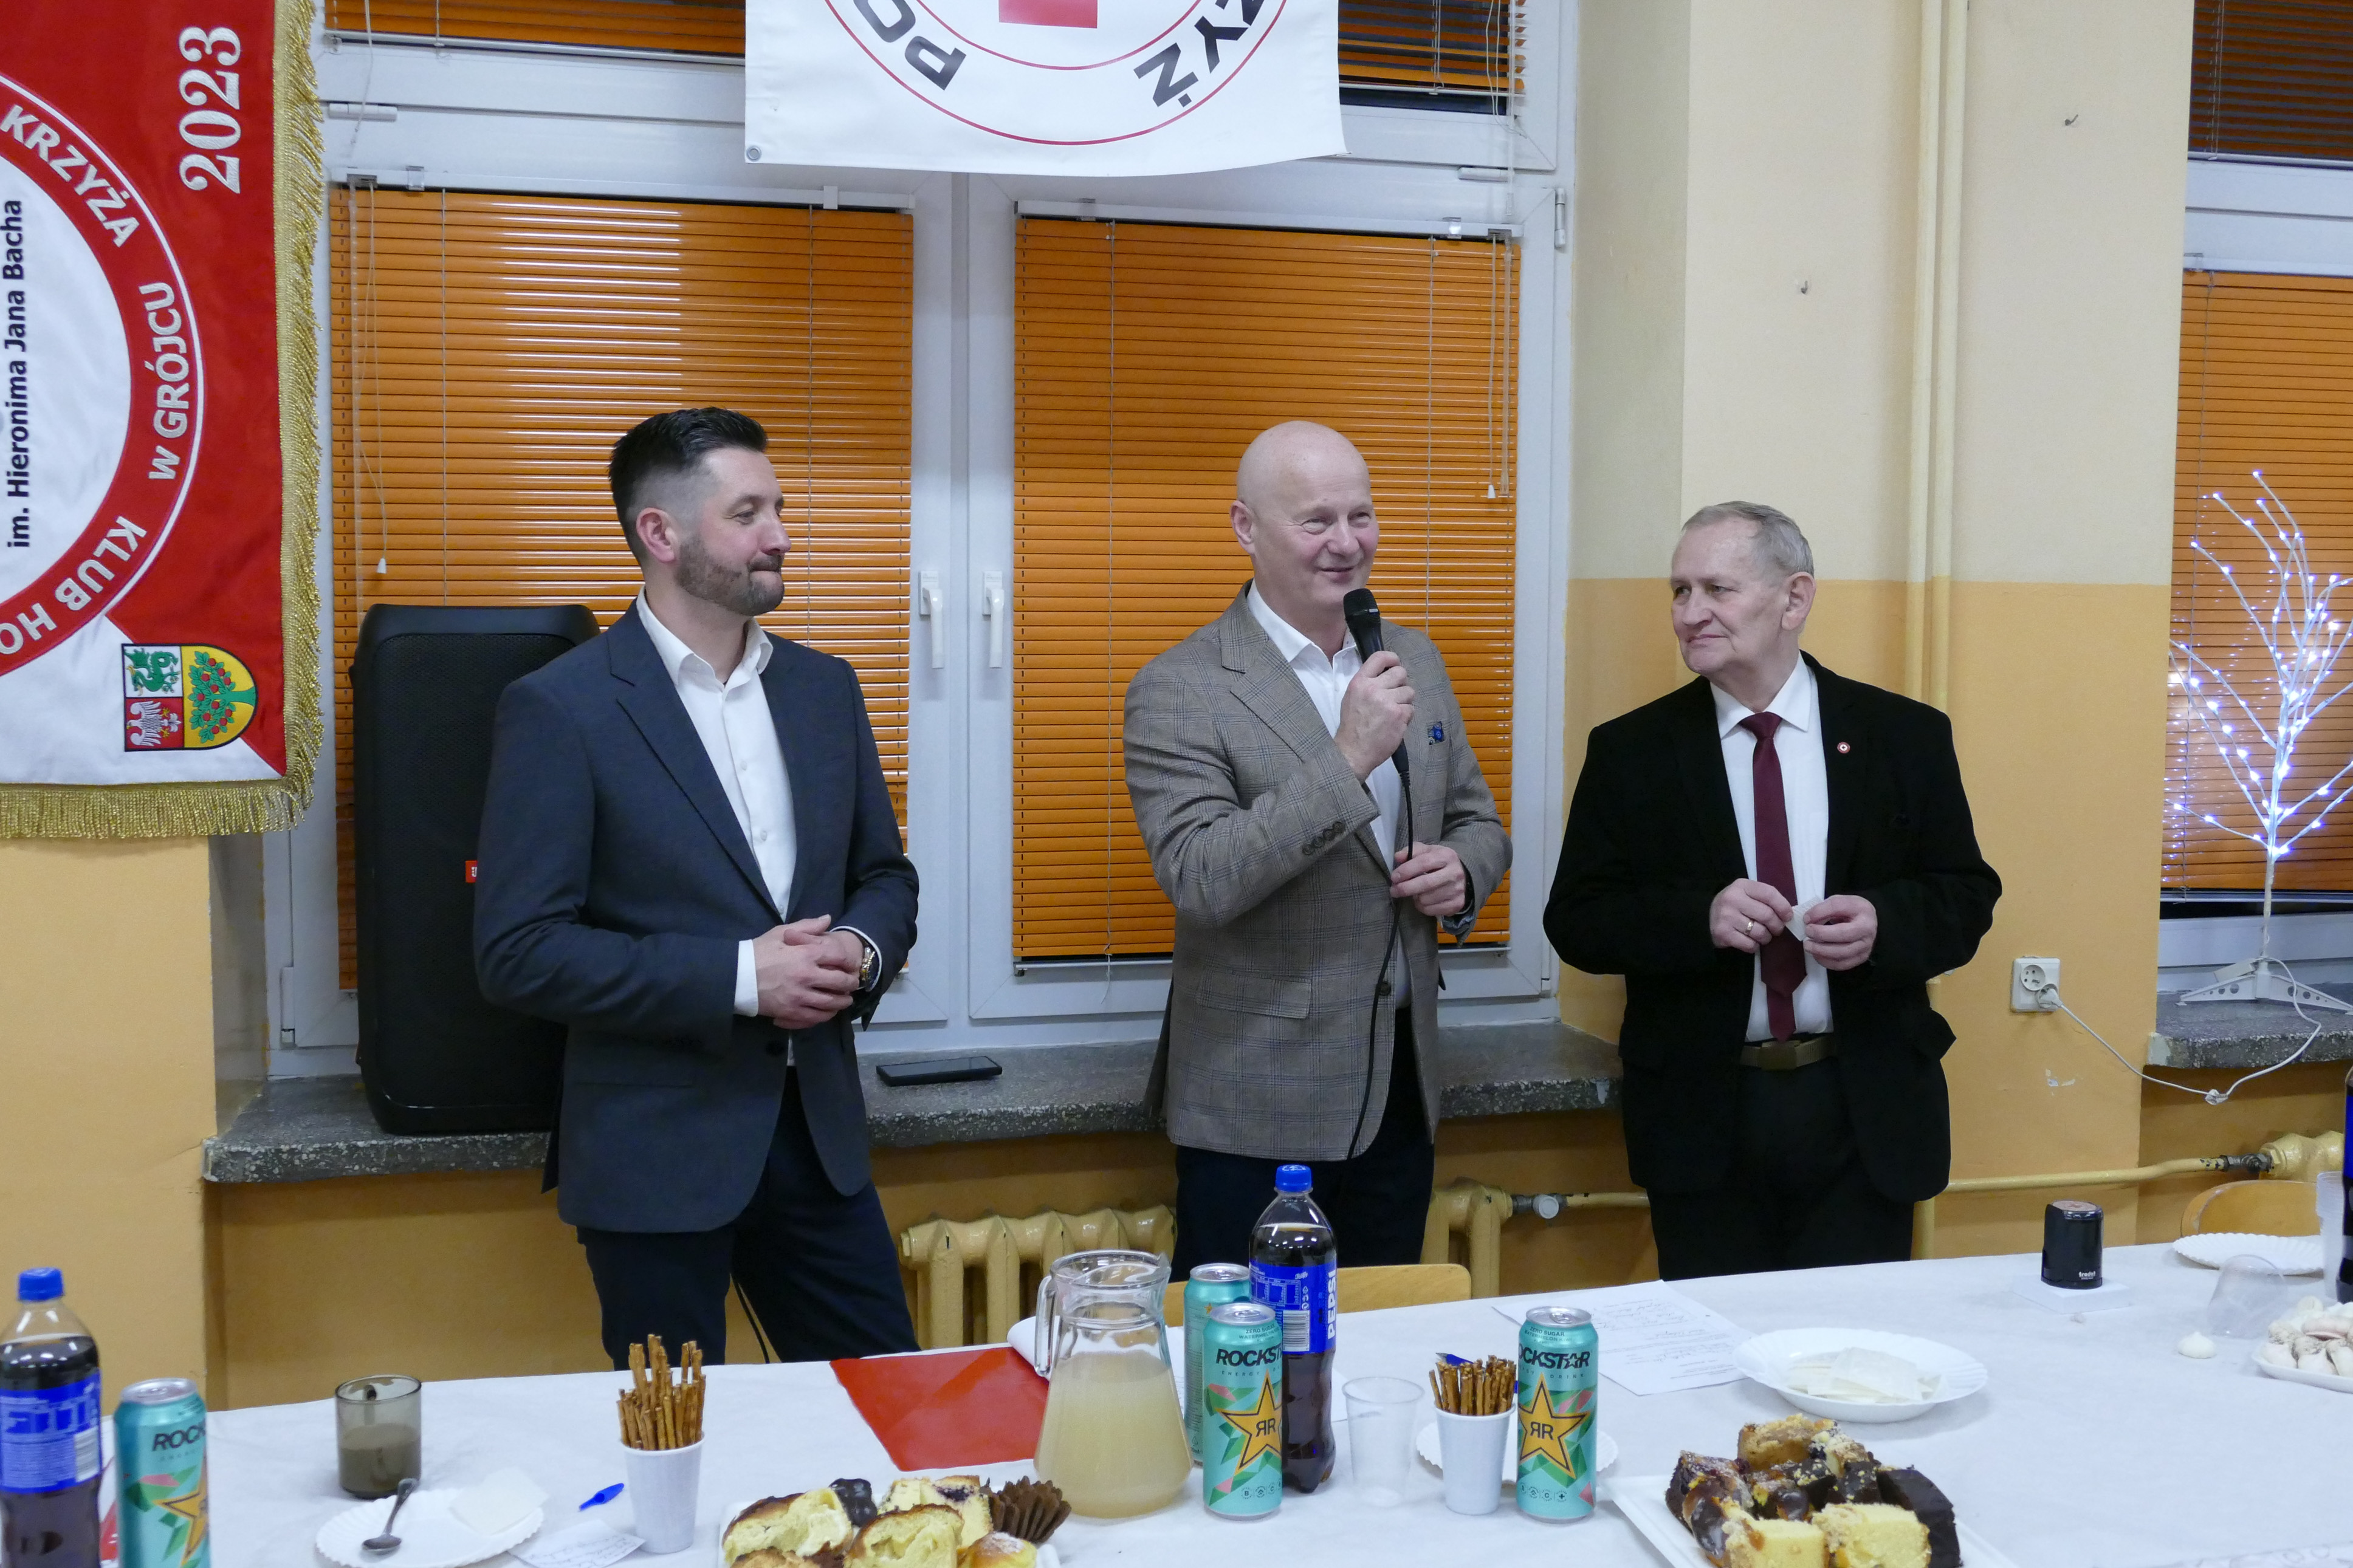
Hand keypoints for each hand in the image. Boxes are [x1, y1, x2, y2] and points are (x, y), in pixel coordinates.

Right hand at [754, 916, 861, 1028]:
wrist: (735, 976)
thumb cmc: (758, 952)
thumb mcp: (780, 933)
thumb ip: (807, 926)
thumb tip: (828, 919)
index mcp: (805, 955)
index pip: (838, 957)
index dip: (849, 962)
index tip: (851, 965)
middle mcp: (806, 976)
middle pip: (840, 983)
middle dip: (850, 983)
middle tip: (852, 984)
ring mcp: (799, 997)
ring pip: (831, 1003)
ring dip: (842, 1002)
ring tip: (844, 1000)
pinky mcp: (791, 1012)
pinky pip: (815, 1018)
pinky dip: (826, 1015)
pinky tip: (827, 1012)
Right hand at [1336, 651, 1413, 780]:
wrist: (1353, 751)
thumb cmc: (1352, 726)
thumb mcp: (1352, 697)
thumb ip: (1367, 683)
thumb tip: (1386, 674)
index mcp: (1360, 682)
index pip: (1380, 657)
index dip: (1392, 658)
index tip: (1395, 664)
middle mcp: (1373, 689)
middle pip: (1400, 673)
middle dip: (1401, 683)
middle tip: (1396, 694)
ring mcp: (1387, 702)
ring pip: (1409, 691)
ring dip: (1405, 701)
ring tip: (1394, 712)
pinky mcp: (1399, 715)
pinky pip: (1411, 709)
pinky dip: (1406, 716)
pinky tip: (1395, 723)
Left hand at [1391, 841, 1467, 917]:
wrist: (1462, 876)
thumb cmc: (1439, 863)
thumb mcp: (1427, 852)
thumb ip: (1411, 851)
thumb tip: (1398, 857)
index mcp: (1446, 856)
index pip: (1423, 863)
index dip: (1406, 871)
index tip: (1394, 877)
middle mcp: (1454, 873)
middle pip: (1426, 883)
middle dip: (1405, 888)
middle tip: (1394, 890)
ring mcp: (1457, 890)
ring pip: (1426, 899)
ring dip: (1415, 898)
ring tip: (1415, 893)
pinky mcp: (1457, 904)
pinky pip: (1431, 910)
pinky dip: (1422, 907)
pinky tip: (1423, 900)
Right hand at [1710, 879, 1793, 952]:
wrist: (1705, 917)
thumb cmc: (1734, 906)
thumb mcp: (1747, 894)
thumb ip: (1765, 899)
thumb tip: (1788, 914)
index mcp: (1742, 885)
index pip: (1769, 894)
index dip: (1783, 907)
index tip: (1788, 916)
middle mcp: (1732, 899)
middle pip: (1767, 915)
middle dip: (1777, 926)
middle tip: (1776, 929)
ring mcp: (1726, 916)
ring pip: (1760, 932)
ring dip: (1766, 937)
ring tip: (1762, 935)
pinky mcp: (1723, 933)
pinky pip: (1750, 944)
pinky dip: (1754, 946)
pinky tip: (1750, 941)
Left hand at [1803, 894, 1876, 970]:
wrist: (1866, 922)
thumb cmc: (1850, 911)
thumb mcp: (1838, 902)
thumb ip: (1823, 909)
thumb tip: (1808, 920)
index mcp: (1863, 910)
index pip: (1839, 907)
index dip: (1820, 913)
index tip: (1806, 918)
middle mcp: (1867, 930)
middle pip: (1843, 934)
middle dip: (1821, 934)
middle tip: (1807, 932)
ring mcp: (1865, 946)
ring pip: (1842, 953)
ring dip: (1821, 950)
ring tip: (1808, 945)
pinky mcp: (1860, 958)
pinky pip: (1841, 964)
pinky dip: (1825, 961)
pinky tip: (1816, 954)